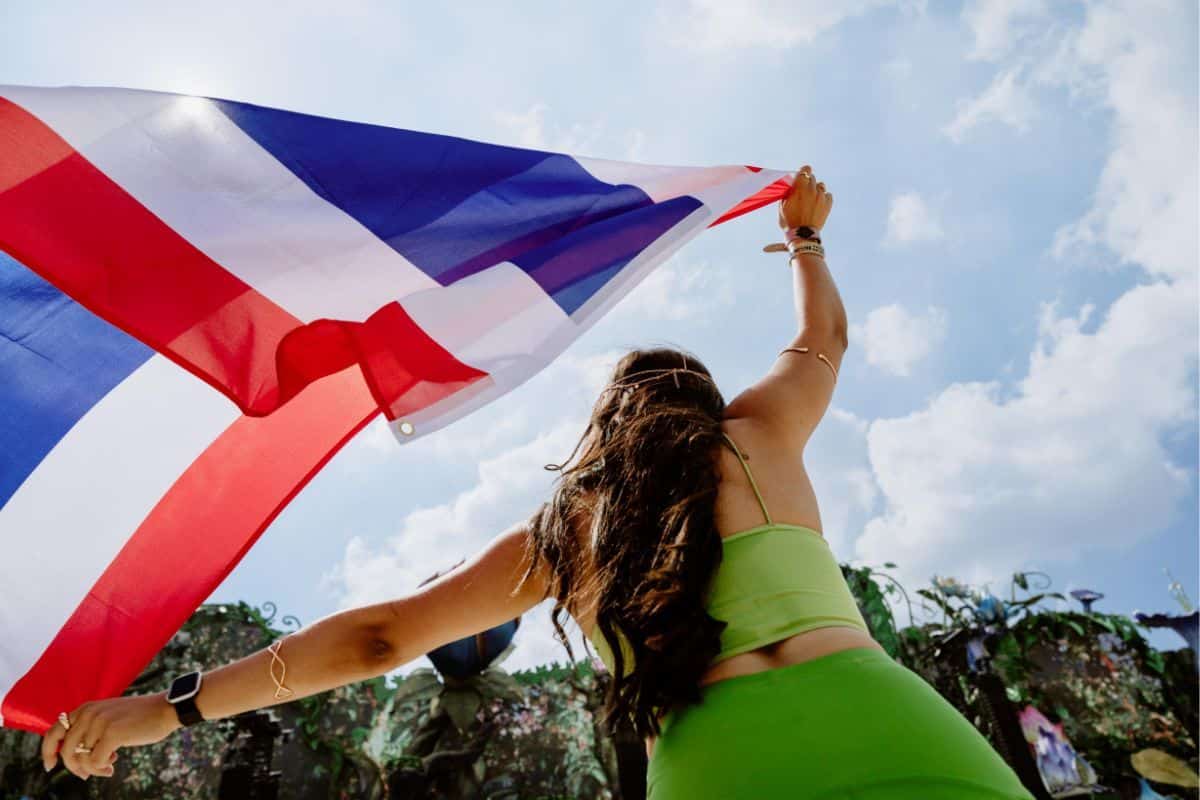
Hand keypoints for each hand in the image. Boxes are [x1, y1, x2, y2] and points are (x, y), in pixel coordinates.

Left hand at [42, 692, 177, 778]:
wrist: (166, 709)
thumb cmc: (140, 717)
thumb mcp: (109, 717)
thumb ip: (91, 728)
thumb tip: (74, 756)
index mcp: (86, 708)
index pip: (53, 732)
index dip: (47, 752)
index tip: (51, 766)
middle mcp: (89, 713)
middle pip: (65, 750)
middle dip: (74, 767)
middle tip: (86, 775)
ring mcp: (100, 722)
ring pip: (80, 758)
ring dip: (91, 769)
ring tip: (106, 768)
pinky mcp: (112, 733)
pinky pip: (94, 761)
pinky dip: (100, 768)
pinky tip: (112, 765)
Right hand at [778, 165, 832, 231]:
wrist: (803, 235)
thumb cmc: (790, 222)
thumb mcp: (782, 206)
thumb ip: (788, 193)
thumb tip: (792, 186)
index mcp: (799, 188)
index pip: (805, 170)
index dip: (804, 171)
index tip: (803, 174)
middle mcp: (811, 190)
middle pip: (812, 178)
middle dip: (808, 182)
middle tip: (803, 191)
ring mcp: (821, 197)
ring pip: (820, 186)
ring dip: (816, 190)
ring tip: (811, 199)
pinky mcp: (828, 204)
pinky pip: (828, 195)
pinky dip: (824, 197)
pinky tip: (818, 204)